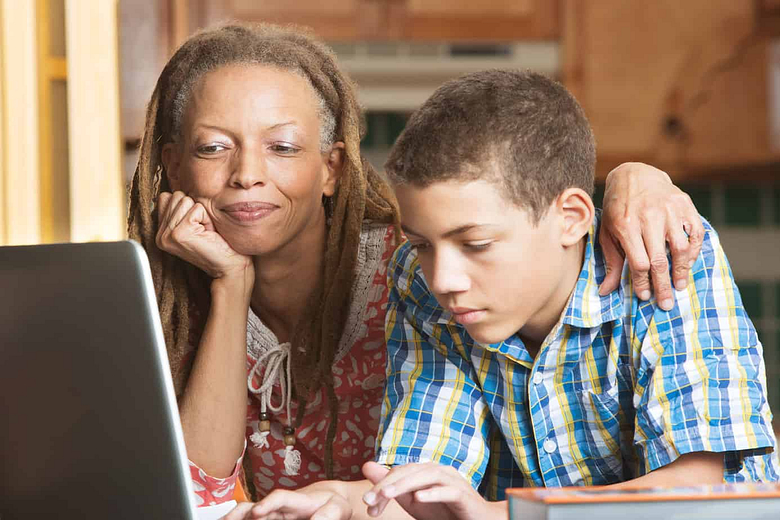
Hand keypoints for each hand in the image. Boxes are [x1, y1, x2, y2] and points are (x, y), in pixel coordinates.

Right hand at [156, 191, 251, 279]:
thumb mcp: (196, 223)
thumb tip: (176, 188)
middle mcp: (160, 234)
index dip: (188, 205)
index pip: (167, 196)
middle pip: (176, 195)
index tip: (197, 225)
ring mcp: (167, 235)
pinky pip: (196, 209)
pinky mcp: (179, 234)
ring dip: (202, 213)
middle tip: (203, 230)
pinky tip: (208, 234)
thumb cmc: (218, 243)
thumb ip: (181, 208)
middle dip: (195, 208)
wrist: (230, 266)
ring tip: (205, 232)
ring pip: (185, 200)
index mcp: (161, 231)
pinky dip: (207, 218)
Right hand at [222, 489, 351, 519]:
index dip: (268, 504)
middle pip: (255, 506)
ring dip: (234, 517)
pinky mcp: (271, 518)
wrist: (331, 499)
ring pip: (247, 513)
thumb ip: (328, 514)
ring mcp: (273, 513)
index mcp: (298, 500)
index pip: (280, 498)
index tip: (257, 511)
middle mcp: (281, 506)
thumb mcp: (337, 508)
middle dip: (239, 513)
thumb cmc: (334, 504)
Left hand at [361, 461, 504, 519]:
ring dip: (405, 485)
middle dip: (387, 485)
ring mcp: (452, 480)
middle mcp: (438, 470)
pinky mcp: (463, 494)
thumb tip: (366, 466)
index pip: (399, 473)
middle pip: (409, 471)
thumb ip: (391, 486)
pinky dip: (433, 493)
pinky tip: (419, 498)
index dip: (381, 487)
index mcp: (425, 470)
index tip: (368, 505)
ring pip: (426, 476)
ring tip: (387, 495)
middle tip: (369, 499)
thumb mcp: (412, 501)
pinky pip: (448, 491)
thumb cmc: (443, 511)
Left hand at [599, 162, 703, 309]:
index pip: (639, 263)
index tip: (644, 296)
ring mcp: (669, 209)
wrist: (634, 174)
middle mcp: (649, 217)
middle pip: (660, 260)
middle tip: (666, 304)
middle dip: (663, 285)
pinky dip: (694, 251)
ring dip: (682, 271)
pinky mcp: (685, 204)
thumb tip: (605, 291)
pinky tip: (687, 264)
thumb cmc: (618, 208)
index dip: (642, 283)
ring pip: (681, 248)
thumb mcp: (608, 232)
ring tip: (679, 287)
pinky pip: (695, 232)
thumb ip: (611, 261)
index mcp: (626, 225)